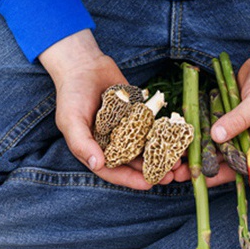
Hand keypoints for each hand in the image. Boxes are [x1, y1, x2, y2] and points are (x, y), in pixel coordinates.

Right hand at [39, 30, 165, 189]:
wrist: (84, 65)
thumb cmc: (72, 94)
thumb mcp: (70, 120)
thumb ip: (82, 143)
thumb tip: (97, 164)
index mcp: (95, 150)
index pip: (114, 171)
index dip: (131, 179)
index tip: (148, 183)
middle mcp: (113, 144)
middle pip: (134, 163)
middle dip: (153, 170)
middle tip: (170, 176)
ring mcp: (127, 130)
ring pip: (147, 148)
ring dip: (162, 156)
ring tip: (178, 162)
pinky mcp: (139, 116)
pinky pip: (153, 128)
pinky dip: (165, 134)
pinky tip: (179, 139)